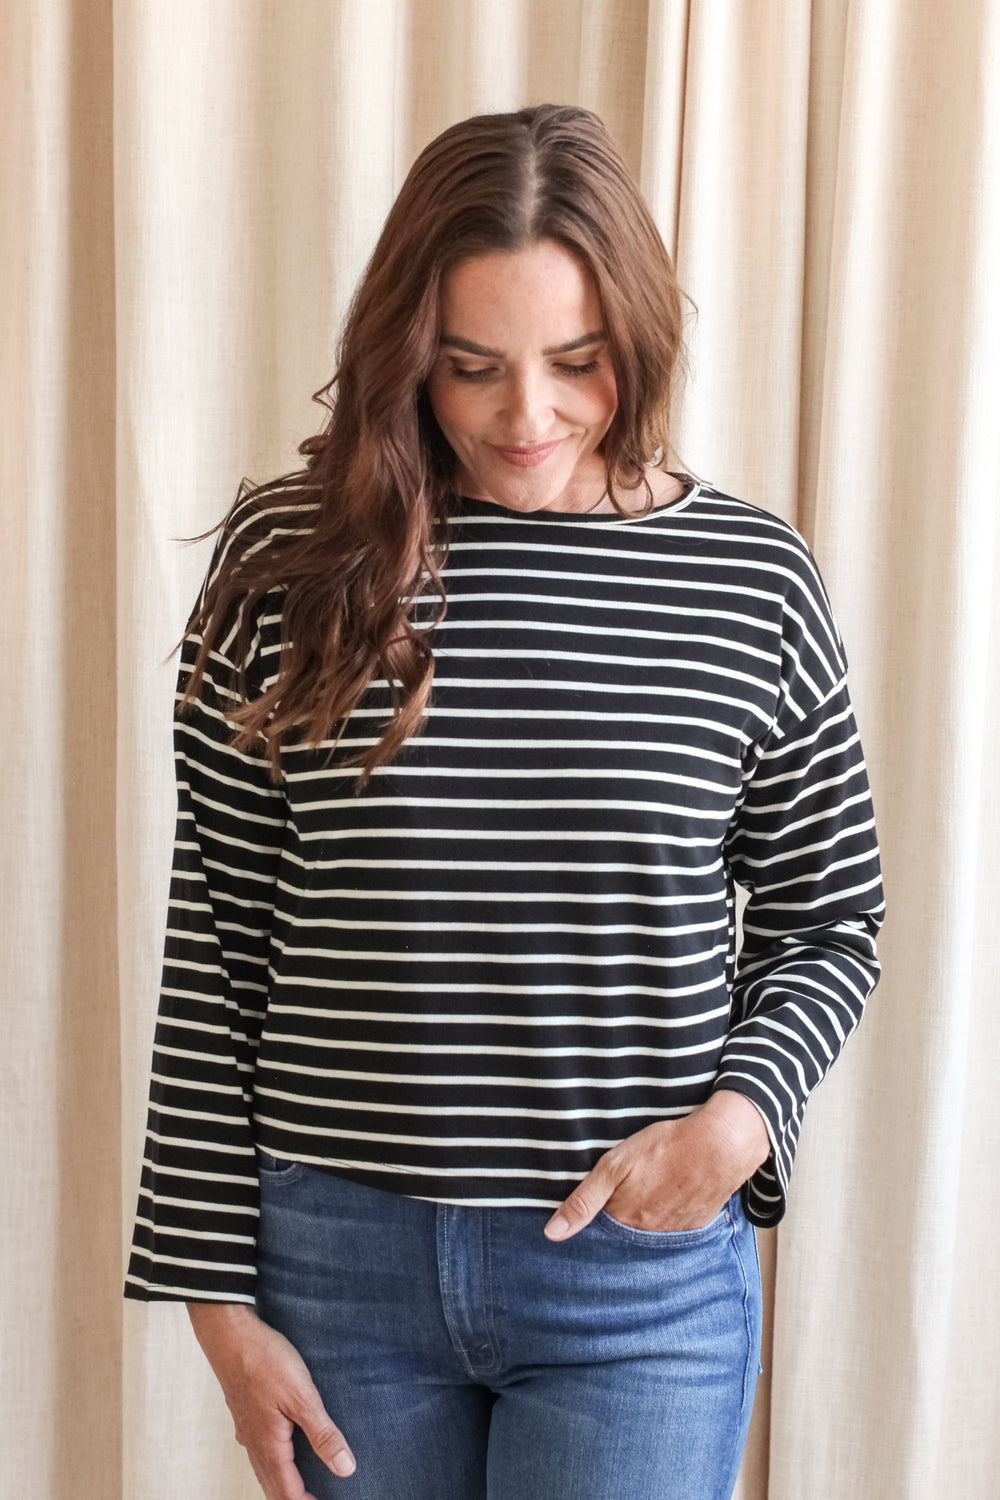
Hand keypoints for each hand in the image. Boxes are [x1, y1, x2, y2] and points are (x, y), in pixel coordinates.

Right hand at [187, 1302, 355, 1496]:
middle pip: (274, 1488)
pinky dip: (274, 1463)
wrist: (229, 1333)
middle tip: (318, 1497)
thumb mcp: (302, 1396)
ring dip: (284, 1484)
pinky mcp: (245, 1414)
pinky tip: (282, 1450)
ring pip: (264, 1470)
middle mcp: (254, 1444)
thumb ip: (323, 1434)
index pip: (289, 1494)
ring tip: (305, 1485)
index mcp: (269, 1446)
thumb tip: (345, 1469)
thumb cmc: (264, 1360)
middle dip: (295, 1498)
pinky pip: (259, 1451)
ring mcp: (247, 1429)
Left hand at [543, 1090, 770, 1240]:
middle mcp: (649, 1235)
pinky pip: (674, 1231)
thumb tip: (552, 1234)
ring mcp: (675, 1233)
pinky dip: (667, 1218)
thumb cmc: (665, 1149)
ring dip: (644, 1223)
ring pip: (649, 1236)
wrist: (720, 1145)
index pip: (598, 1236)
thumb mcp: (614, 1166)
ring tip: (646, 1199)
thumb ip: (583, 1200)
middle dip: (618, 1227)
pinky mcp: (695, 1225)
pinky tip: (668, 1200)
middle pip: (624, 1238)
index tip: (587, 1217)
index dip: (591, 1225)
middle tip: (622, 1200)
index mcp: (625, 1221)